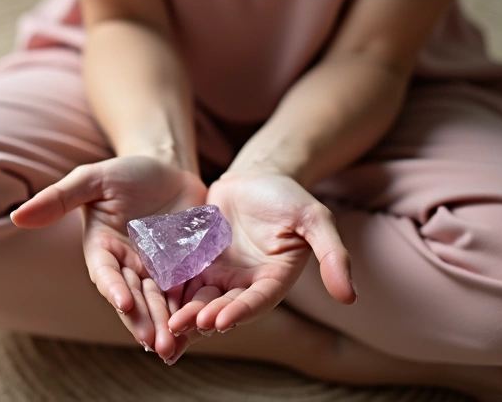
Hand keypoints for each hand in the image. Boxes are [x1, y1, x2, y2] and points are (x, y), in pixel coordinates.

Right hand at [10, 156, 204, 361]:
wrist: (167, 169)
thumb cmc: (126, 172)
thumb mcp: (92, 179)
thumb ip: (58, 198)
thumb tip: (16, 215)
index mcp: (103, 249)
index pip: (106, 273)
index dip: (113, 288)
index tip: (122, 302)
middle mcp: (128, 266)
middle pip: (134, 297)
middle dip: (142, 319)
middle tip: (153, 342)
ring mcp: (157, 271)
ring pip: (160, 303)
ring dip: (165, 326)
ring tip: (173, 347)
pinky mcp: (184, 271)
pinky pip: (187, 295)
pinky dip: (190, 313)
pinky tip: (198, 330)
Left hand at [167, 171, 355, 345]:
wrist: (257, 175)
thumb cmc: (289, 195)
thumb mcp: (315, 219)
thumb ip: (333, 255)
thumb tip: (350, 298)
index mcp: (275, 279)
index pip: (257, 301)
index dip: (240, 312)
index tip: (221, 321)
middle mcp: (246, 283)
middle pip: (224, 306)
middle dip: (203, 318)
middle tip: (181, 326)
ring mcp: (220, 274)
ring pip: (199, 299)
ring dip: (184, 313)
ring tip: (166, 322)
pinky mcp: (198, 261)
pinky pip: (182, 280)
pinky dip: (170, 292)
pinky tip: (150, 298)